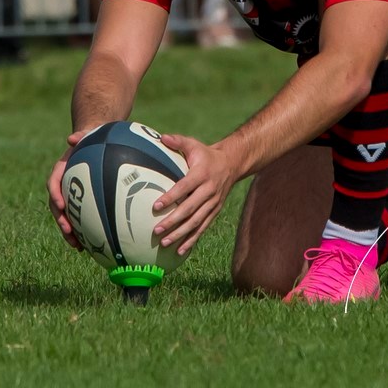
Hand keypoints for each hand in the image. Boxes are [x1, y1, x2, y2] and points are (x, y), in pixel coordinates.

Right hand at [46, 130, 88, 249]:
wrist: (95, 145)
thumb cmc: (91, 140)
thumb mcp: (87, 135)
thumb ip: (80, 136)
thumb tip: (71, 138)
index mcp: (61, 170)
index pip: (53, 183)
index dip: (55, 194)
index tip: (60, 205)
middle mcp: (62, 185)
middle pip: (56, 206)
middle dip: (61, 220)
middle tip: (69, 232)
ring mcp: (70, 196)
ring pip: (65, 217)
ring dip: (69, 232)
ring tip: (77, 246)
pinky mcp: (79, 204)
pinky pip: (77, 220)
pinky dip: (81, 232)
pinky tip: (89, 246)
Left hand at [153, 134, 240, 256]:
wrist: (231, 164)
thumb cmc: (205, 155)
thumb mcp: (194, 144)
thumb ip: (178, 141)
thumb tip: (161, 137)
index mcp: (201, 174)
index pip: (184, 187)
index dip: (171, 197)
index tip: (156, 206)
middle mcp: (209, 191)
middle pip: (190, 209)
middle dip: (173, 221)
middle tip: (157, 230)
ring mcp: (213, 203)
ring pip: (196, 222)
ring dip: (181, 234)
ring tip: (165, 242)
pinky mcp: (215, 211)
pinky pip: (203, 228)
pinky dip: (192, 240)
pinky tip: (180, 250)